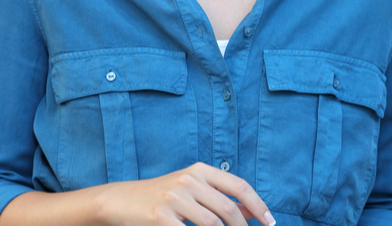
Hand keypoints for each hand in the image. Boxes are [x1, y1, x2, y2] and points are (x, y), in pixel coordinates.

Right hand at [93, 162, 275, 225]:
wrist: (121, 201)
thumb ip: (219, 197)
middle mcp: (189, 181)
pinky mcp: (161, 217)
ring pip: (213, 225)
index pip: (239, 186)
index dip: (258, 205)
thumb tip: (252, 210)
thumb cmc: (161, 197)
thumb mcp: (191, 189)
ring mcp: (175, 199)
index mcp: (199, 170)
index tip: (270, 222)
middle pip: (228, 210)